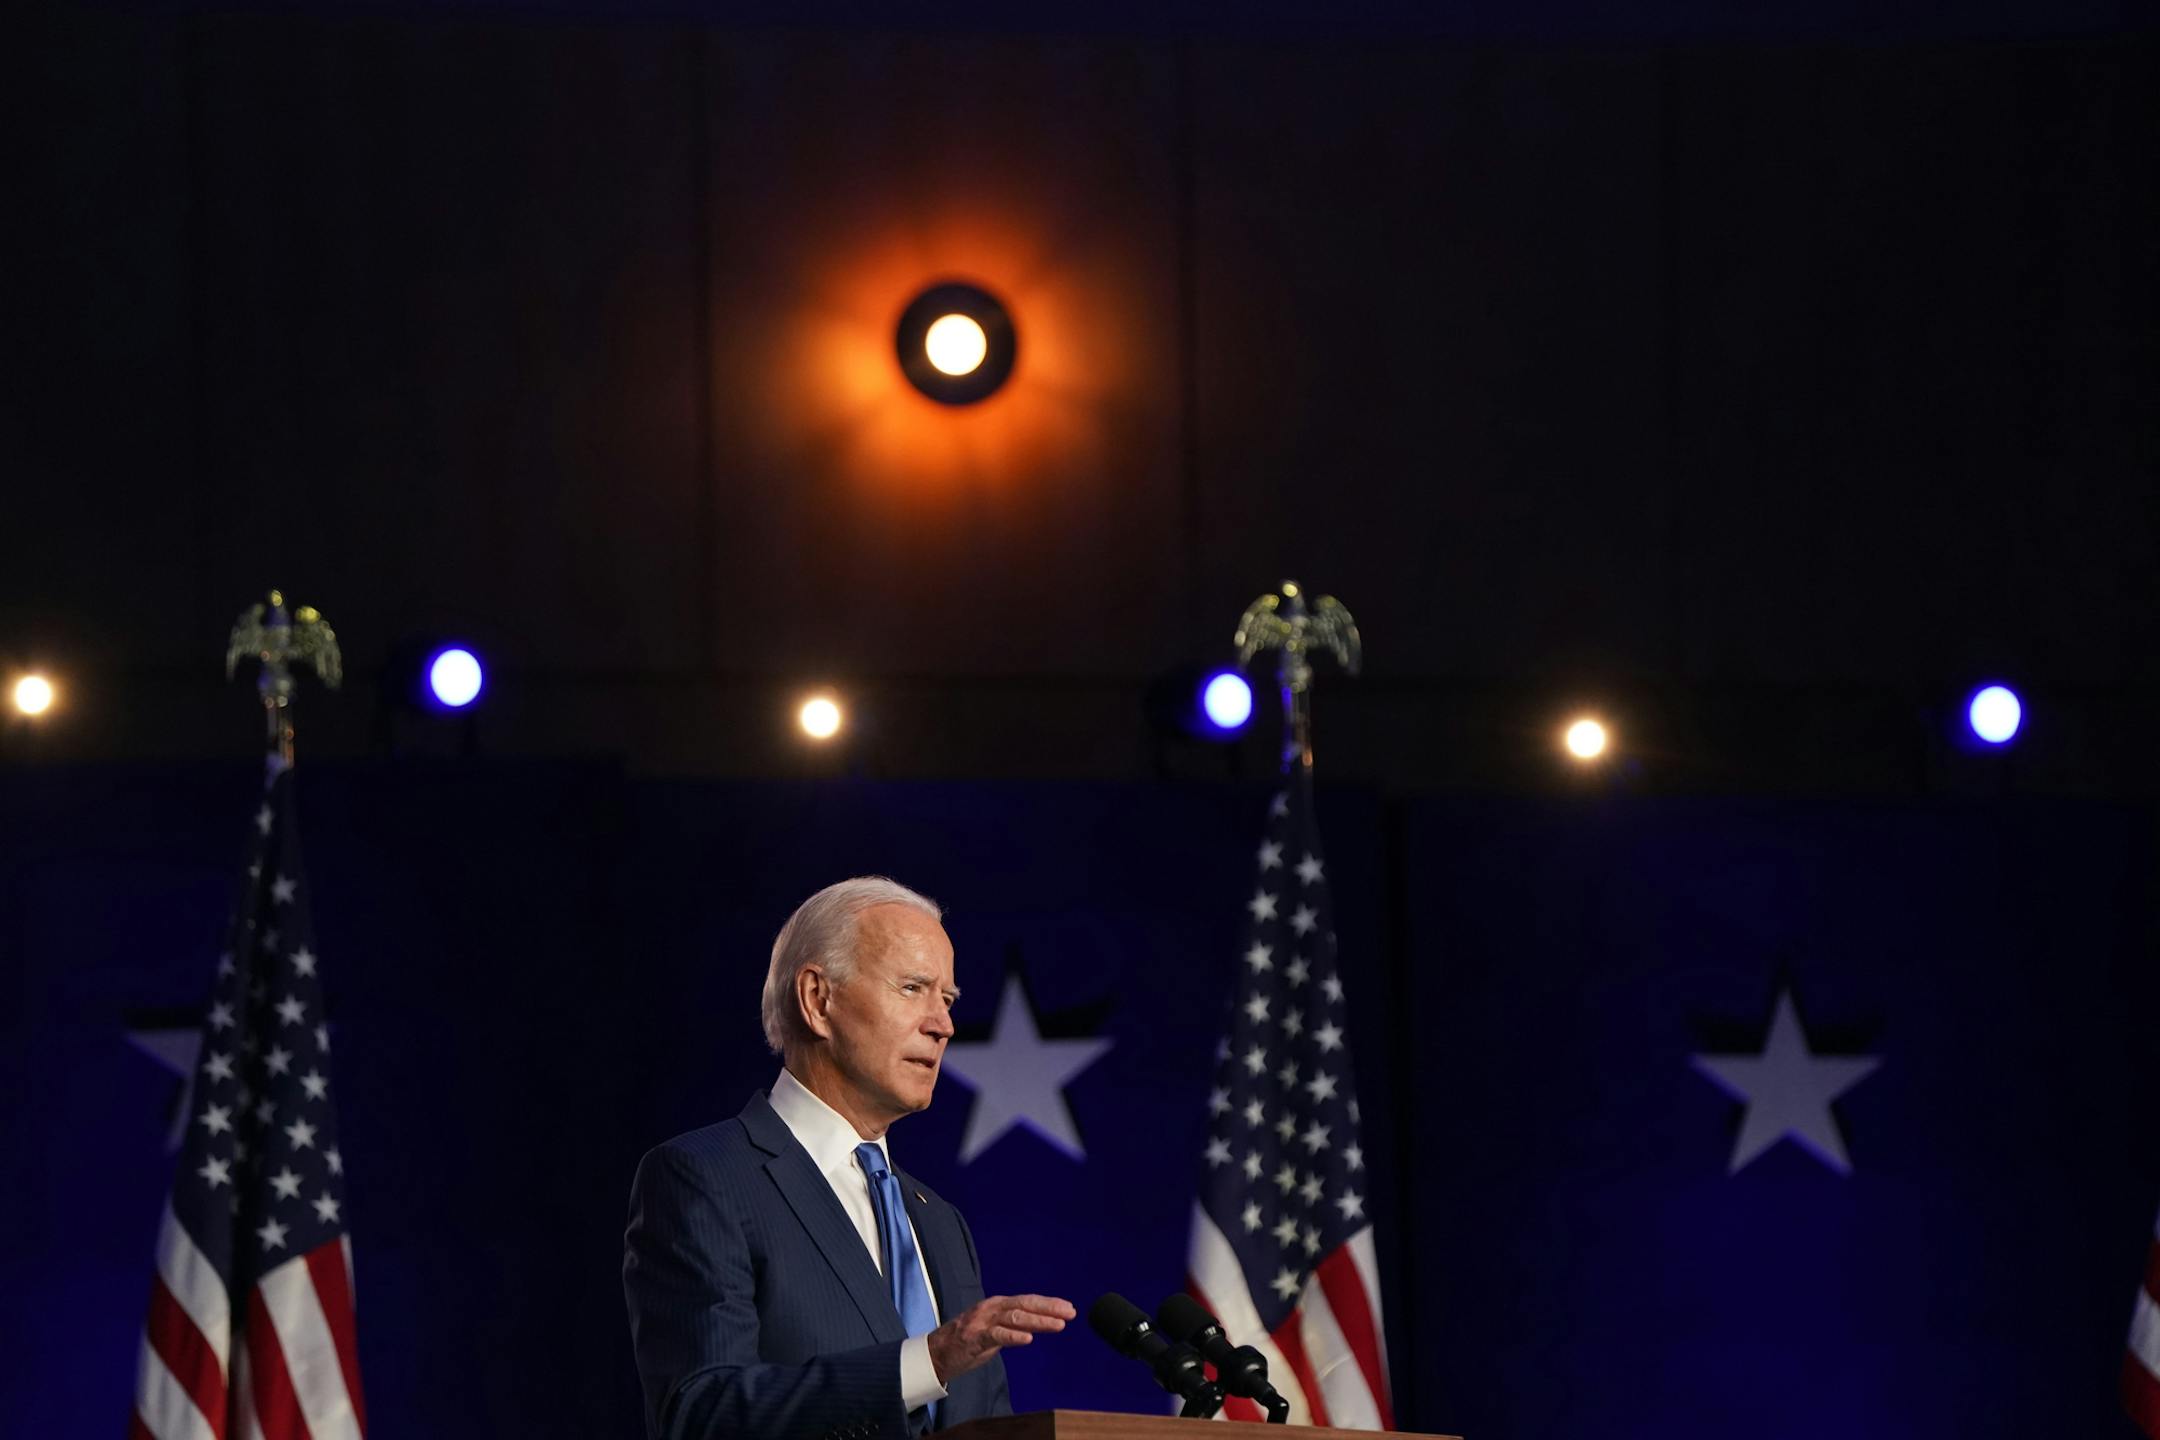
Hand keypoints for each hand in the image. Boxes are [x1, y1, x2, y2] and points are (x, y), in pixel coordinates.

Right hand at [926, 1293, 1075, 1382]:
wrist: (935, 1353)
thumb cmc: (968, 1341)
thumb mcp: (995, 1330)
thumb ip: (1014, 1325)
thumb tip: (1040, 1325)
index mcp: (997, 1305)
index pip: (1027, 1301)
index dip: (1049, 1303)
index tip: (1069, 1307)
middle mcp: (991, 1308)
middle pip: (1024, 1304)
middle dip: (1049, 1308)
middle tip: (1070, 1313)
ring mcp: (982, 1322)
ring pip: (1014, 1317)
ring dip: (1038, 1321)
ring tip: (1058, 1325)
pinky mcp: (974, 1338)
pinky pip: (997, 1336)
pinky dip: (1013, 1336)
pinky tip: (1028, 1339)